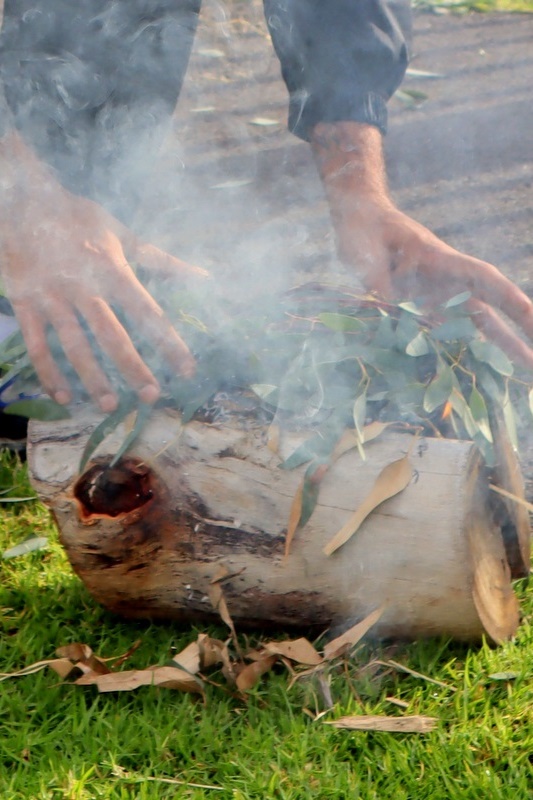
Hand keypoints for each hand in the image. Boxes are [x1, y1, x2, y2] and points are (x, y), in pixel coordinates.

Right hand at [0, 133, 206, 411]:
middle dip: (132, 367)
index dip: (168, 342)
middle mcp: (84, 287)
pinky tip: (63, 395)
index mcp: (112, 270)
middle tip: (150, 396)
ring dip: (91, 376)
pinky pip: (36, 344)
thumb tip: (203, 276)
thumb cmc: (78, 217)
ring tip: (107, 404)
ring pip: (74, 344)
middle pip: (112, 334)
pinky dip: (48, 371)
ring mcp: (53, 297)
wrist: (22, 199)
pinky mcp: (26, 303)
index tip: (186, 369)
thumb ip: (161, 261)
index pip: (147, 313)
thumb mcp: (121, 234)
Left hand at [311, 122, 532, 370]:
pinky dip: (446, 357)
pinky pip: (433, 338)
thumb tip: (386, 315)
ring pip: (465, 332)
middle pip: (485, 315)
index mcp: (442, 261)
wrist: (356, 220)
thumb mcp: (367, 252)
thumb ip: (377, 284)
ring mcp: (430, 300)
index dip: (512, 301)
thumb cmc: (365, 228)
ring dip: (487, 354)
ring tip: (509, 381)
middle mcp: (443, 284)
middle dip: (512, 339)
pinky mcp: (411, 312)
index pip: (486, 281)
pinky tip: (457, 379)